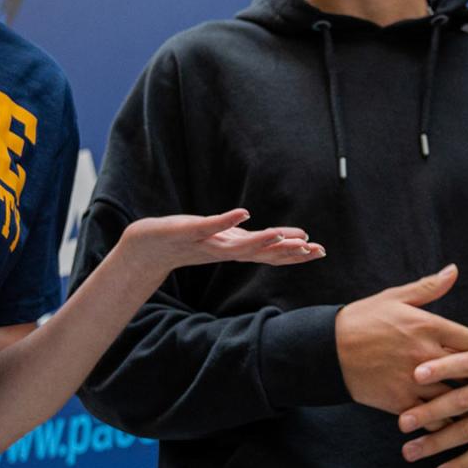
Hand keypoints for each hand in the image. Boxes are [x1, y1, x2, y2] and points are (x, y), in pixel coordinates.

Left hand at [121, 210, 323, 277]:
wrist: (147, 248)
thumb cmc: (189, 241)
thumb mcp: (227, 240)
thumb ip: (254, 239)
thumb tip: (285, 236)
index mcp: (236, 250)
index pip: (271, 254)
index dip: (295, 254)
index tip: (319, 251)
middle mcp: (226, 251)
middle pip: (262, 254)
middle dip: (288, 252)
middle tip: (313, 250)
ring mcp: (208, 243)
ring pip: (239, 246)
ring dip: (261, 242)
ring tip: (282, 236)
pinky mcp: (190, 231)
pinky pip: (210, 226)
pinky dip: (227, 221)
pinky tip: (243, 213)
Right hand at [335, 263, 467, 414]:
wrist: (327, 350)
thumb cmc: (363, 320)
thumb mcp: (395, 298)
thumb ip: (429, 287)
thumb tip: (453, 270)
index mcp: (427, 325)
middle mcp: (424, 353)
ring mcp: (414, 380)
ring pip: (454, 397)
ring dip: (460, 400)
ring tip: (465, 402)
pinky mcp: (401, 402)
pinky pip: (432, 417)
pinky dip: (440, 419)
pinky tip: (441, 416)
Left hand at [397, 331, 467, 467]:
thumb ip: (461, 342)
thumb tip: (425, 343)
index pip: (465, 364)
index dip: (442, 369)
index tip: (416, 375)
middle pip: (462, 402)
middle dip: (431, 413)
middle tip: (402, 422)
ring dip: (437, 443)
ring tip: (409, 451)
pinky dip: (462, 464)